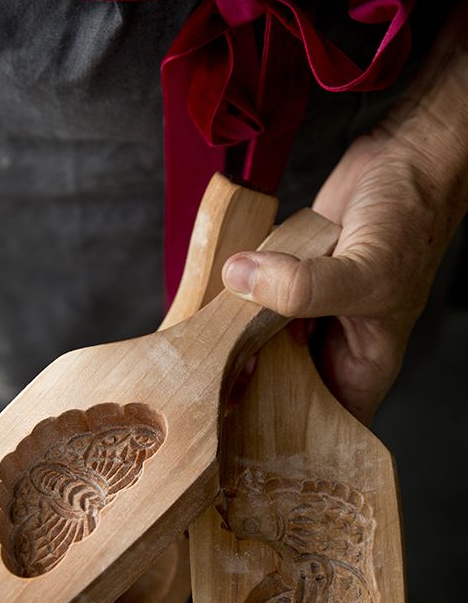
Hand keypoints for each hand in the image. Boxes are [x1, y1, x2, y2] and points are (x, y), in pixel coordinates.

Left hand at [222, 128, 465, 424]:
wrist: (403, 160)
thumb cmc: (410, 224)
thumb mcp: (367, 271)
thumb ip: (305, 287)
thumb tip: (241, 281)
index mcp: (358, 369)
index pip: (320, 429)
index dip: (282, 443)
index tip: (235, 443)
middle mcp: (328, 348)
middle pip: (276, 388)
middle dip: (240, 393)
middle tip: (198, 397)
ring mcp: (302, 314)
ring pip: (255, 343)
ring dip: (226, 344)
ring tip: (192, 359)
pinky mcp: (280, 280)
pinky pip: (245, 302)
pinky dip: (227, 303)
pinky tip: (202, 309)